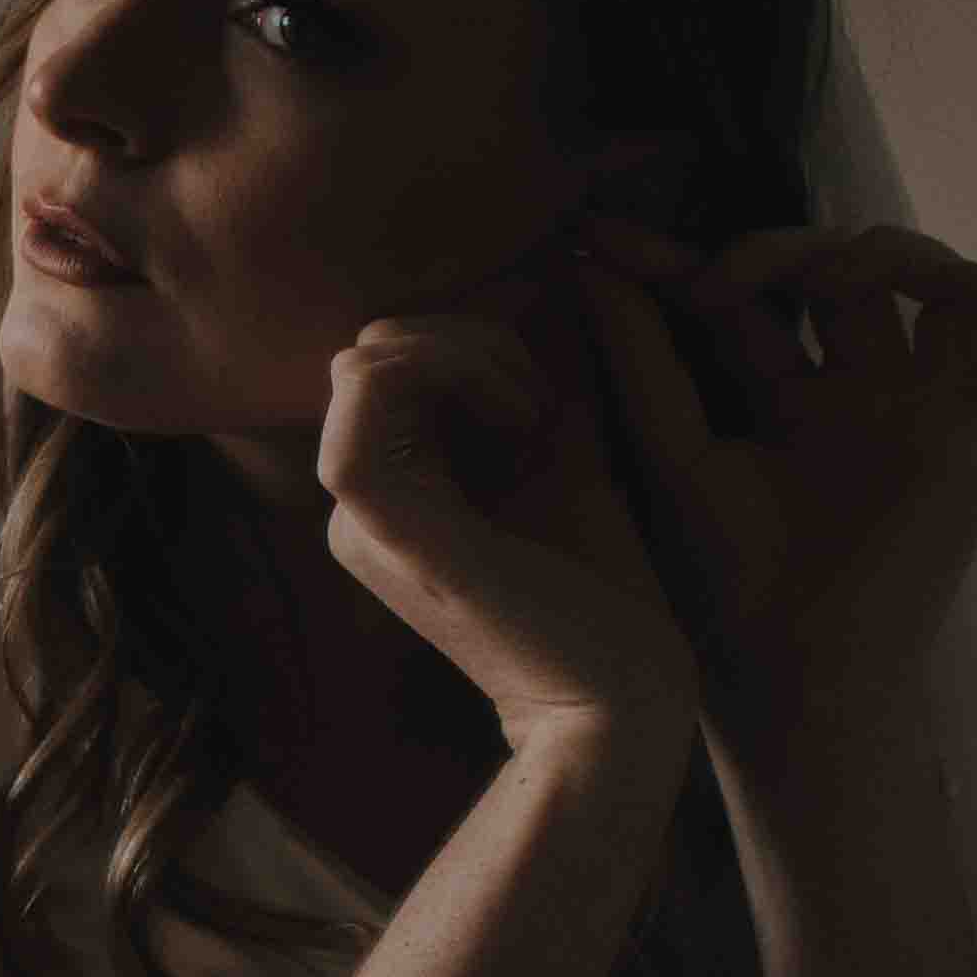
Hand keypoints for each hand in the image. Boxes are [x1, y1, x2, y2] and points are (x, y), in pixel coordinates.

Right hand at [315, 285, 700, 747]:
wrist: (619, 693)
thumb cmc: (598, 583)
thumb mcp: (558, 456)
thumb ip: (526, 383)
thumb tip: (533, 283)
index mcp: (387, 492)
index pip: (381, 359)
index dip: (460, 333)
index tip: (543, 378)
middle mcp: (356, 507)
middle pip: (369, 350)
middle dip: (461, 335)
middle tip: (541, 392)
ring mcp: (362, 520)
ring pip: (365, 361)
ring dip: (463, 350)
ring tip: (534, 403)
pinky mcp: (390, 528)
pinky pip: (367, 398)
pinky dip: (454, 372)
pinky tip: (525, 416)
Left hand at [579, 220, 976, 762]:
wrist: (790, 673)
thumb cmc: (723, 587)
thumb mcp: (669, 448)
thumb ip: (636, 355)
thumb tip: (591, 257)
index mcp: (791, 404)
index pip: (756, 301)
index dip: (692, 259)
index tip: (610, 236)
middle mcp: (867, 402)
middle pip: (851, 276)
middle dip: (789, 248)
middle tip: (719, 279)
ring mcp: (933, 420)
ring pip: (947, 291)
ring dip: (894, 252)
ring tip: (824, 273)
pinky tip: (943, 289)